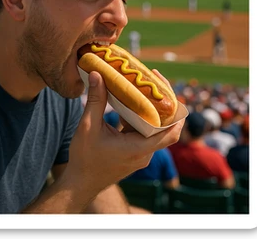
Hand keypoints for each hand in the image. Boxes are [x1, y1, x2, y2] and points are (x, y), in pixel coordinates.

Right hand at [65, 70, 183, 195]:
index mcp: (138, 148)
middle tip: (153, 80)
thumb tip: (98, 74)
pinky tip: (129, 103)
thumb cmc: (84, 158)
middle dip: (162, 103)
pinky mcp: (135, 152)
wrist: (80, 182)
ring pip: (154, 128)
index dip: (175, 112)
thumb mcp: (88, 126)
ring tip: (142, 87)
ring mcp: (141, 154)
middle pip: (165, 127)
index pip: (170, 132)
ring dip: (150, 109)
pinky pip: (144, 132)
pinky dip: (140, 117)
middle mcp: (144, 152)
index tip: (167, 90)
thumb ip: (95, 100)